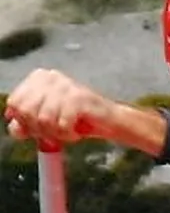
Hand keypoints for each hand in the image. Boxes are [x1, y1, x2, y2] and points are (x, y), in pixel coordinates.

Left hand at [4, 69, 119, 146]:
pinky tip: (76, 132)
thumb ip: (27, 123)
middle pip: (25, 110)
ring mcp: (64, 86)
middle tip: (54, 134)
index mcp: (39, 77)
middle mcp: (50, 77)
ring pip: (43, 119)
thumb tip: (15, 127)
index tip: (38, 130)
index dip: (23, 121)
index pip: (14, 102)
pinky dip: (68, 134)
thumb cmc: (80, 121)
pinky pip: (61, 124)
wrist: (112, 122)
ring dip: (56, 134)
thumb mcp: (48, 121)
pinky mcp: (78, 98)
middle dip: (39, 129)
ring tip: (68, 133)